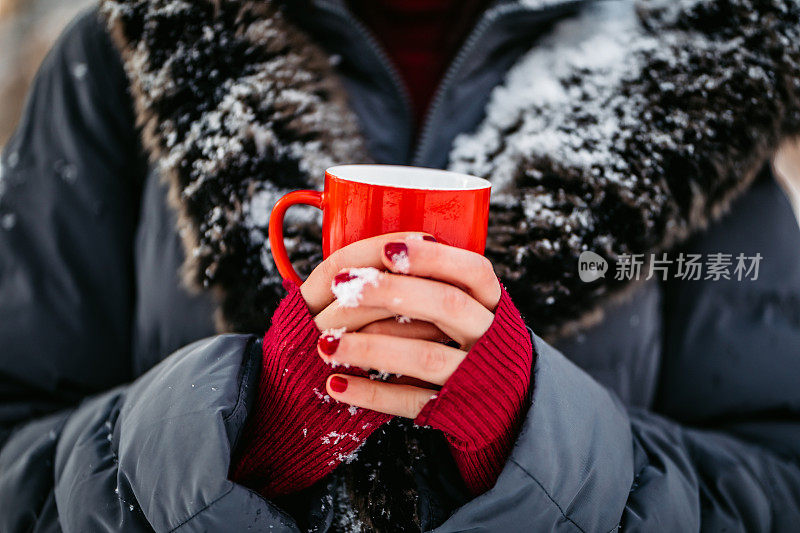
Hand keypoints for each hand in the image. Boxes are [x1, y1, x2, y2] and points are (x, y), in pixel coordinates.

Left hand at [313, 237, 502, 417]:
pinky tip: (337, 384)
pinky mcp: (456, 411)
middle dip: (392, 291)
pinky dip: (372, 393)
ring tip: (325, 343)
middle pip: (447, 304)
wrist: (508, 403)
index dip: (434, 258)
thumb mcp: (470, 308)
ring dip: (370, 348)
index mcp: (492, 302)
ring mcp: (475, 375)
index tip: (389, 249)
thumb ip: (438, 285)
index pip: (474, 271)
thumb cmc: (471, 341)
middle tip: (343, 284)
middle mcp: (489, 336)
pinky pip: (412, 402)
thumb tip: (382, 251)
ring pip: (424, 357)